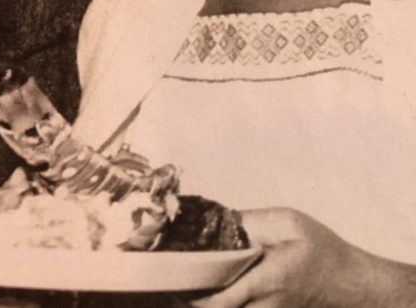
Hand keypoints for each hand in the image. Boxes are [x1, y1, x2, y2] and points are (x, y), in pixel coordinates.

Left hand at [187, 208, 415, 307]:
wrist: (353, 284)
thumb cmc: (322, 251)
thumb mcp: (290, 223)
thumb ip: (253, 222)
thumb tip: (221, 220)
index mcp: (265, 281)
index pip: (218, 299)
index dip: (189, 293)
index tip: (169, 276)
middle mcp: (263, 306)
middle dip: (189, 297)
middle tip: (167, 276)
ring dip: (203, 300)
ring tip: (179, 280)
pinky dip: (220, 301)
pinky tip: (206, 286)